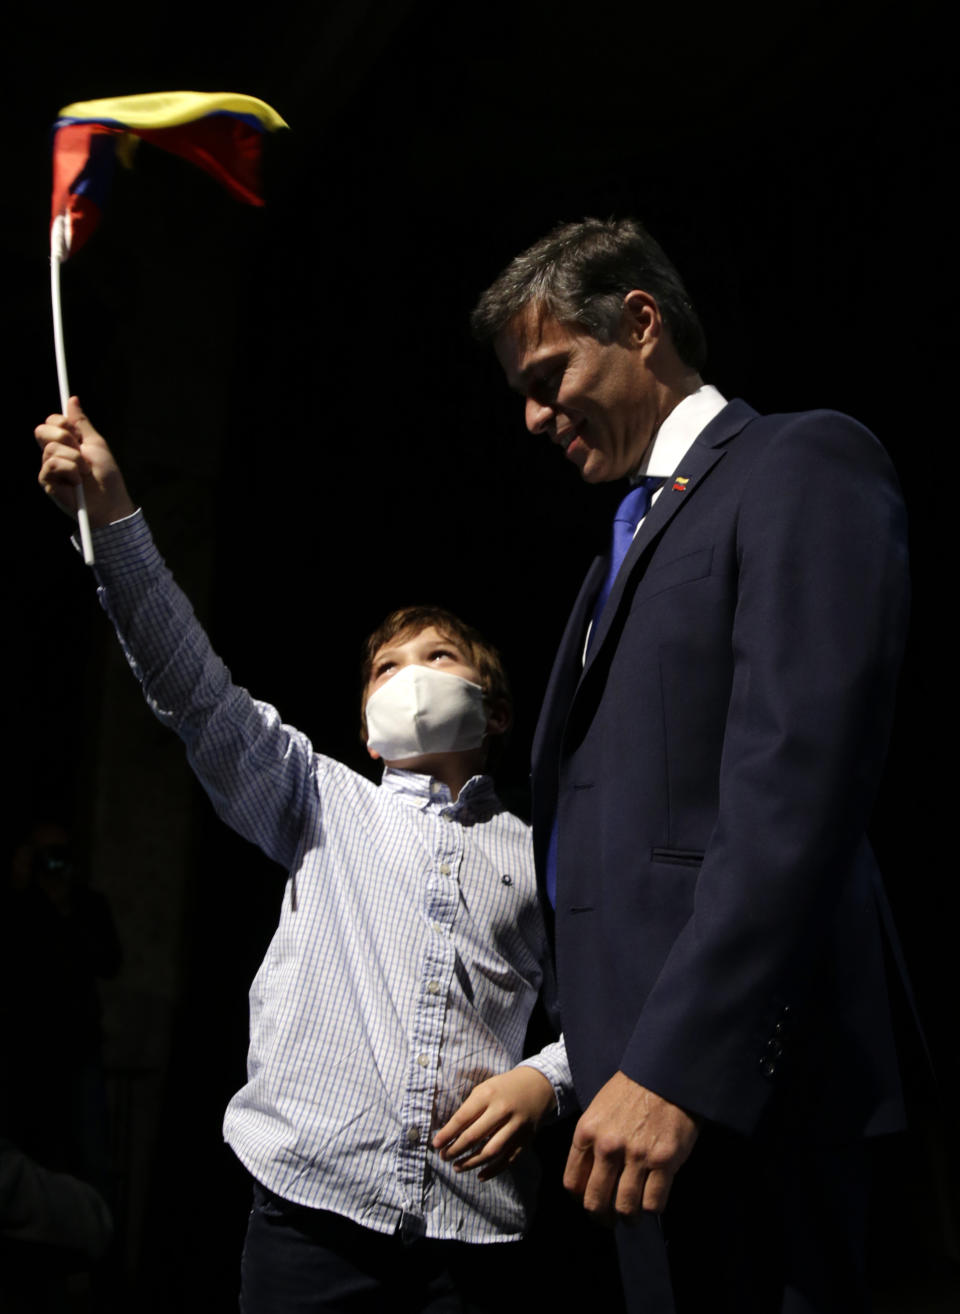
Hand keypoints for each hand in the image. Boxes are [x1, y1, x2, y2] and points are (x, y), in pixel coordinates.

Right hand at [36, 397, 134, 527]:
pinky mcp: (46, 482)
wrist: (110, 502)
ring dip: (75, 459)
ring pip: (51, 448)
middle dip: (65, 438)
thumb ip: (81, 423)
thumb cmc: (106, 475)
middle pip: (41, 430)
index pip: (51, 421)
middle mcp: (53, 453)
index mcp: (65, 443)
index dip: (62, 422)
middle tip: (80, 452)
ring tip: (84, 473)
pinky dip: (70, 471)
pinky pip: (51, 464)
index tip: (77, 434)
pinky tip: (77, 482)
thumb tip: (72, 399)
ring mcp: (48, 468)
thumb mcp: (96, 443)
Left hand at [432, 1066, 556, 1180]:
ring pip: (490, 1151)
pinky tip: (480, 1175)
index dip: (447, 1134)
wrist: (538, 1086)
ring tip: (457, 1167)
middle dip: (455, 1150)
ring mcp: (516, 1126)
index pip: (462, 1118)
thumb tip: (450, 1133)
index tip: (435, 1144)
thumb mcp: (485, 1088)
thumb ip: (470, 1108)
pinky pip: (508, 1160)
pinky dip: (493, 1170)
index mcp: (488, 1094)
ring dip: (471, 1163)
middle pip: (474, 1136)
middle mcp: (502, 1110)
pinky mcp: (525, 1139)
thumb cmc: (503, 1088)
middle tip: (443, 1157)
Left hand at [563, 1071, 698, 1219]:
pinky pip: (653, 1203)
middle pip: (596, 1202)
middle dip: (602, 1217)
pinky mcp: (664, 1161)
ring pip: (625, 1208)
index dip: (581, 1200)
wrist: (665, 1074)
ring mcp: (636, 1155)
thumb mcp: (599, 1110)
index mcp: (587, 1133)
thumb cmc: (631, 1090)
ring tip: (633, 1216)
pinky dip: (652, 1209)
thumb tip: (591, 1177)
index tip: (592, 1202)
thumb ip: (592, 1142)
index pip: (573, 1183)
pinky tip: (652, 1202)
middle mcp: (608, 1147)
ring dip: (628, 1218)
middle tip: (611, 1219)